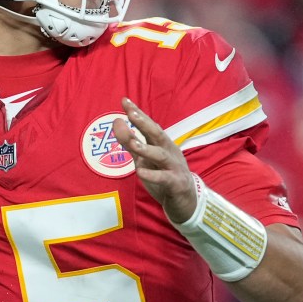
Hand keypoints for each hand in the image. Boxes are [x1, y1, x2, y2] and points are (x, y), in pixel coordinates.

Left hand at [118, 99, 197, 222]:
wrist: (186, 200)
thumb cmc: (164, 175)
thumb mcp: (144, 158)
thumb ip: (130, 141)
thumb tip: (116, 121)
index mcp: (162, 143)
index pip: (149, 125)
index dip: (138, 113)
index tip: (124, 100)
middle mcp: (169, 151)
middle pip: (157, 134)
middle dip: (144, 124)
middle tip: (131, 113)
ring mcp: (174, 167)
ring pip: (161, 155)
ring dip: (147, 149)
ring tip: (133, 144)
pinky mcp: (176, 183)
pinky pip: (164, 178)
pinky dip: (152, 175)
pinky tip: (140, 172)